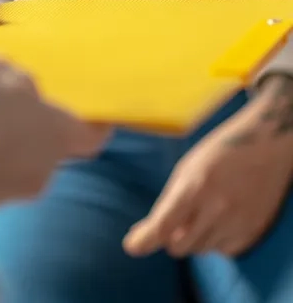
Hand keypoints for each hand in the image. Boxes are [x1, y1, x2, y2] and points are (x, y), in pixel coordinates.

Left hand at [124, 76, 292, 257]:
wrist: (265, 145)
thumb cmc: (218, 153)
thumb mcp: (186, 170)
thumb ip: (168, 203)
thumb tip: (147, 235)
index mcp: (194, 187)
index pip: (163, 226)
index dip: (144, 240)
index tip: (131, 246)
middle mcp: (216, 208)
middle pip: (178, 246)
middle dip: (169, 237)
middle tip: (174, 221)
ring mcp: (237, 222)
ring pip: (200, 250)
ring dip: (193, 238)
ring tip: (202, 212)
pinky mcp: (253, 230)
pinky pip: (223, 250)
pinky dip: (215, 240)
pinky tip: (219, 218)